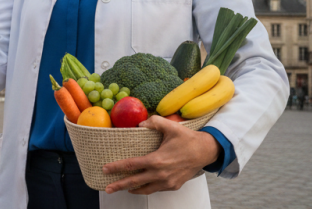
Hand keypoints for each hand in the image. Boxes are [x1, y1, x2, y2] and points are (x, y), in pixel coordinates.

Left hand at [102, 115, 220, 194]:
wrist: (205, 151)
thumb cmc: (187, 139)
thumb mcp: (170, 126)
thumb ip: (154, 122)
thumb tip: (140, 123)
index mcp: (157, 160)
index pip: (132, 165)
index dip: (117, 167)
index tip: (105, 169)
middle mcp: (160, 174)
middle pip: (134, 182)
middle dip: (119, 185)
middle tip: (107, 188)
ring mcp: (167, 182)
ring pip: (145, 189)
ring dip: (132, 189)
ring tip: (121, 188)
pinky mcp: (173, 186)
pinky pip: (155, 189)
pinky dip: (146, 189)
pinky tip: (139, 187)